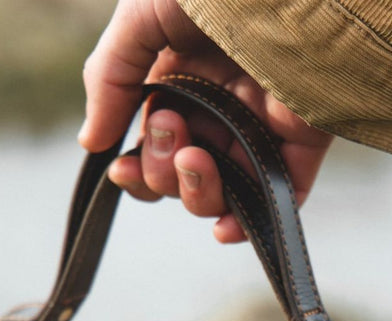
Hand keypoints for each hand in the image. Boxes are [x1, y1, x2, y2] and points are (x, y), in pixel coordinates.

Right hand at [78, 0, 331, 240]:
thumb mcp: (140, 19)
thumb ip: (111, 80)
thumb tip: (92, 143)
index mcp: (179, 80)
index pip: (153, 148)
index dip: (137, 170)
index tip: (124, 167)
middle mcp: (218, 108)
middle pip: (182, 176)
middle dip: (165, 171)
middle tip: (175, 129)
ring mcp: (259, 127)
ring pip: (224, 193)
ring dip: (198, 192)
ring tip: (198, 158)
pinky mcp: (300, 139)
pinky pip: (278, 198)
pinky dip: (249, 222)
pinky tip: (224, 228)